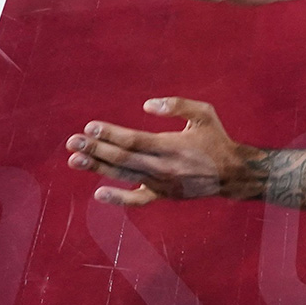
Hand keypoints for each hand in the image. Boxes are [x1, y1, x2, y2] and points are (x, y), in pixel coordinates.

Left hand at [67, 97, 250, 205]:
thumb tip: (147, 105)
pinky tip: (98, 192)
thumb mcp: (204, 114)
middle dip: (96, 149)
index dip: (110, 134)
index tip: (90, 127)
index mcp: (172, 146)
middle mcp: (163, 167)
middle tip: (73, 141)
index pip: (134, 140)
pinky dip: (118, 198)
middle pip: (122, 158)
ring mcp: (161, 183)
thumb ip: (177, 105)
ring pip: (124, 176)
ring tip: (75, 159)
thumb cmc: (216, 139)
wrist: (232, 174)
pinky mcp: (162, 194)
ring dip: (97, 167)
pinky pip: (137, 199)